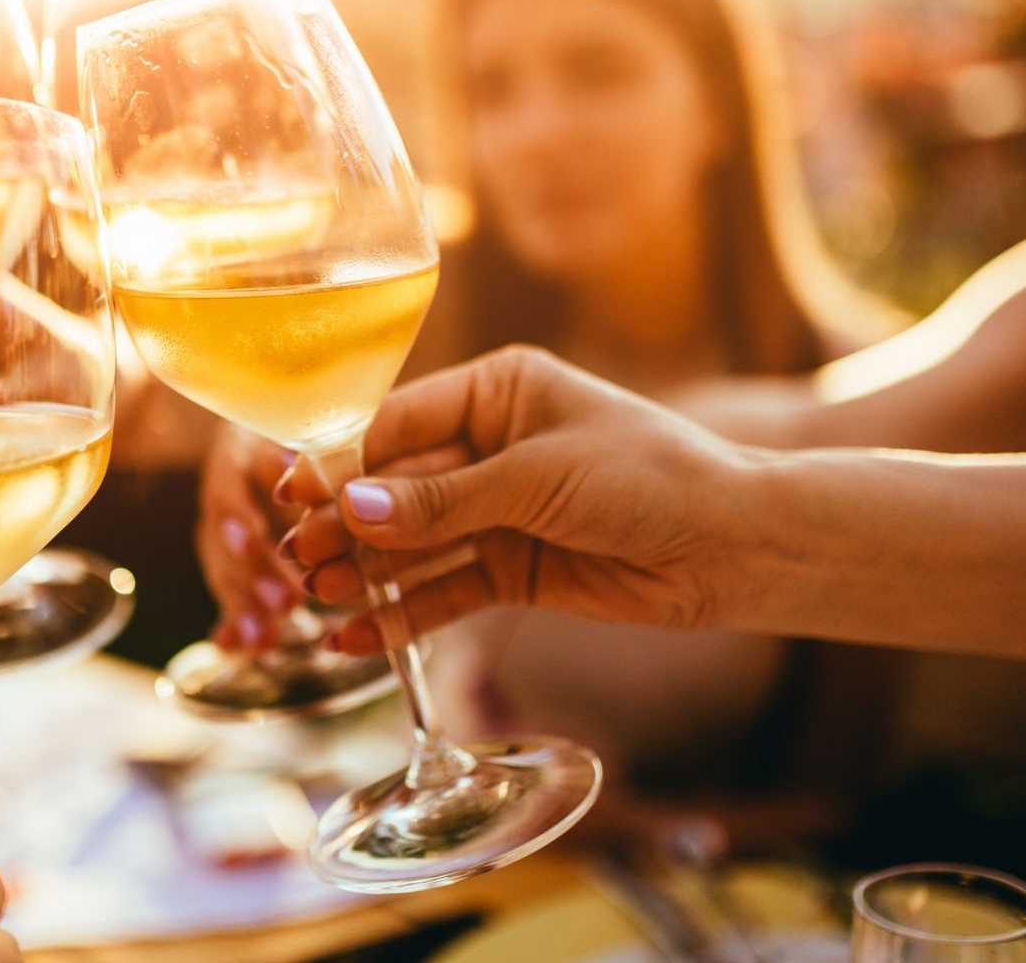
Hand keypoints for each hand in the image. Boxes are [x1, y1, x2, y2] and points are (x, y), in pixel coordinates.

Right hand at [195, 423, 302, 651]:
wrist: (273, 428)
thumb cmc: (302, 427)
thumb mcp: (306, 431)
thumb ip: (309, 455)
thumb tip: (304, 463)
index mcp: (235, 460)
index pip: (227, 491)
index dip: (236, 518)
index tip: (250, 542)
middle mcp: (222, 496)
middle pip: (224, 541)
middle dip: (252, 575)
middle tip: (284, 602)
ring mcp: (223, 531)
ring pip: (226, 572)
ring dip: (245, 606)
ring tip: (265, 641)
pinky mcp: (235, 560)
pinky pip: (231, 593)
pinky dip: (235, 622)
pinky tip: (239, 647)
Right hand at [281, 346, 763, 652]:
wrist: (733, 547)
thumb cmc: (649, 478)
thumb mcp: (538, 478)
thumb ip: (443, 500)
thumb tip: (353, 508)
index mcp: (499, 391)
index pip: (400, 421)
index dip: (344, 460)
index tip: (293, 492)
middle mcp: (492, 445)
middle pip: (398, 486)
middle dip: (348, 522)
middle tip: (297, 556)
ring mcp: (500, 511)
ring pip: (414, 543)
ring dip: (365, 570)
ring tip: (315, 597)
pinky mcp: (513, 570)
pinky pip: (444, 591)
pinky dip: (403, 613)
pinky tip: (358, 635)